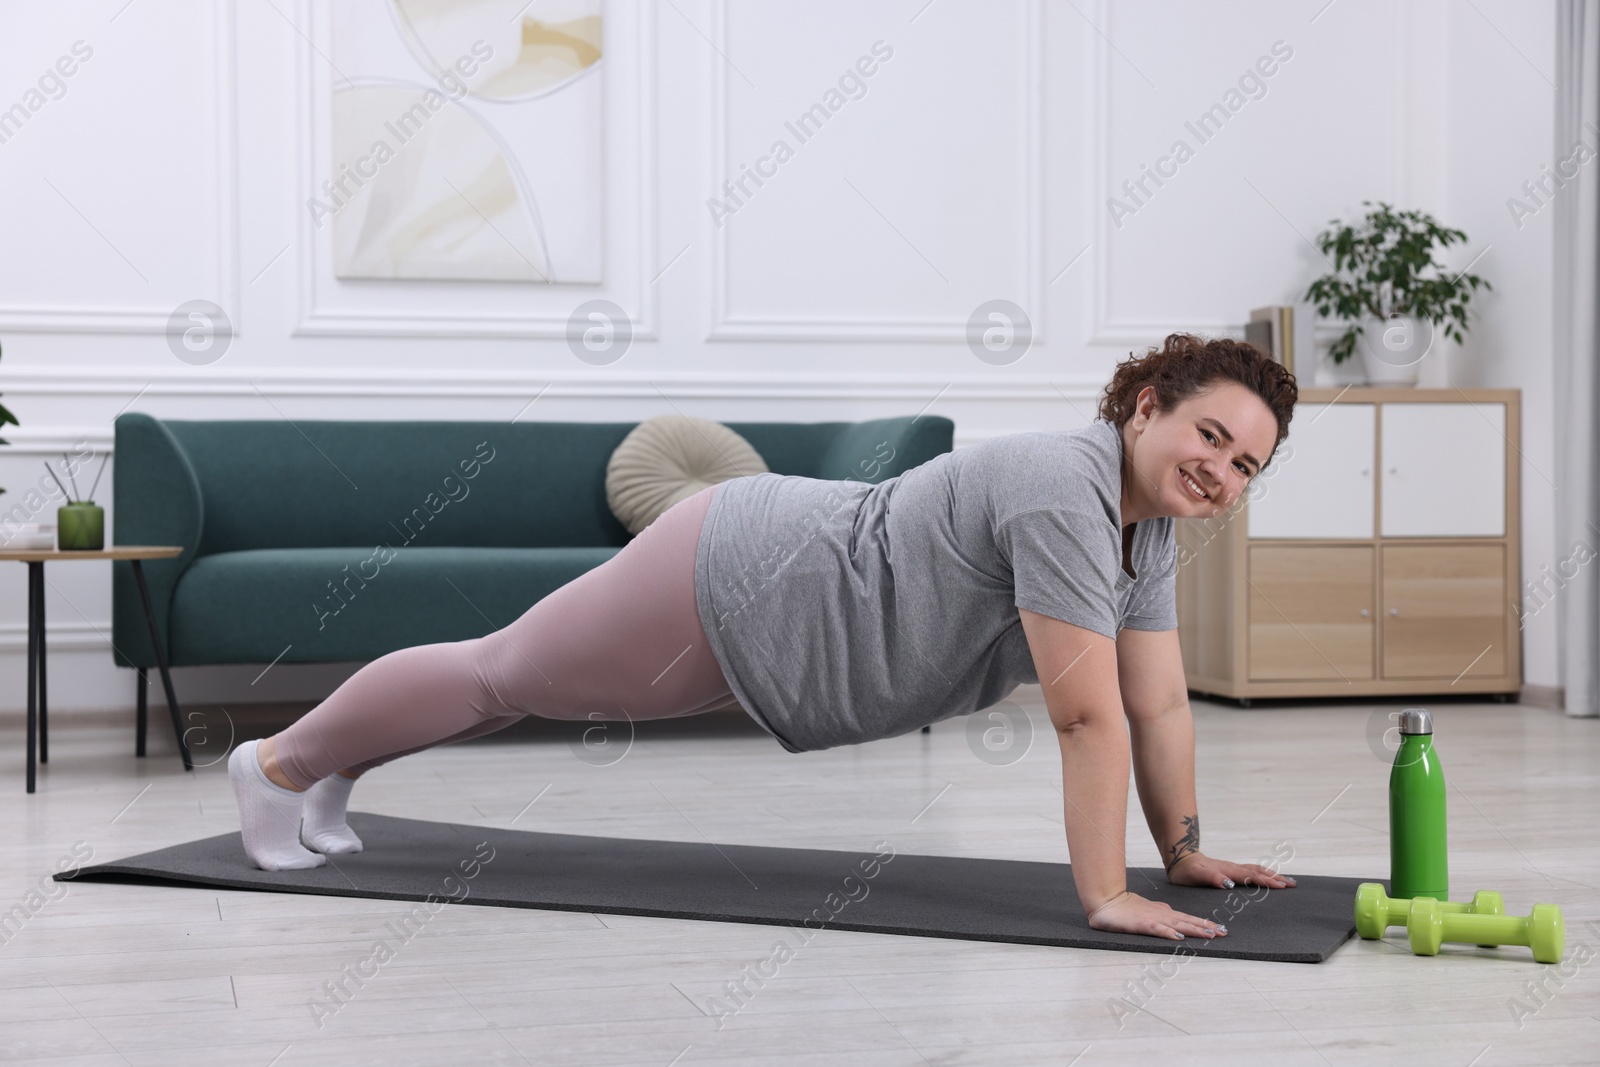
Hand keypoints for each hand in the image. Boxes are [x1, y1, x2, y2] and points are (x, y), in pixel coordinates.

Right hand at [1085, 890, 1226, 940]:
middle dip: (1206, 927)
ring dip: (1194, 930)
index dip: (1204, 923)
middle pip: (1187, 922)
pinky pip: (1157, 929)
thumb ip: (1159, 913)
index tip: (1220, 929)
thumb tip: (1172, 916)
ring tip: (1210, 935)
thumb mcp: (1146, 910)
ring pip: (1177, 925)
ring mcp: (1151, 919)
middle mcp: (1161, 915)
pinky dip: (1169, 933)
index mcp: (1163, 912)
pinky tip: (1179, 937)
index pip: (1187, 919)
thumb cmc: (1123, 907)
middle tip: (1224, 932)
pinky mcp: (1140, 925)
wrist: (1104, 902)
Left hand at [1167, 851, 1296, 889]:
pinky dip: (1263, 874)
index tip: (1281, 886)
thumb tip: (1229, 884)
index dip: (1266, 881)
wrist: (1180, 859)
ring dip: (1272, 875)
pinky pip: (1251, 871)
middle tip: (1293, 885)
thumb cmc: (1186, 871)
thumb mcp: (1196, 876)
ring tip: (1287, 881)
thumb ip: (1211, 879)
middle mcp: (1233, 868)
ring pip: (1257, 870)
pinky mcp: (1231, 871)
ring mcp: (1233, 868)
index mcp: (1227, 871)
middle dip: (1276, 878)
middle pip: (1259, 871)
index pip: (1251, 877)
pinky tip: (1269, 878)